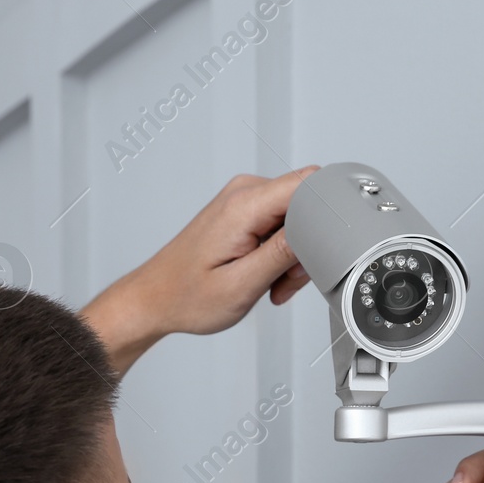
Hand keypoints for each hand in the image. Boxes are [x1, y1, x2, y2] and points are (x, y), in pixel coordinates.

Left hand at [81, 168, 318, 370]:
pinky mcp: (244, 212)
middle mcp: (244, 193)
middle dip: (307, 247)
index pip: (310, 183)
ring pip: (297, 219)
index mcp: (244, 205)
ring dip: (292, 256)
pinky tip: (264, 276)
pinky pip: (281, 225)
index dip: (327, 215)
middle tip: (285, 281)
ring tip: (269, 284)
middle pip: (307, 205)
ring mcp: (244, 201)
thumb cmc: (186, 296)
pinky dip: (280, 254)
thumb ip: (284, 253)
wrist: (156, 299)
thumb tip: (319, 229)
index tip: (321, 250)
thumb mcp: (243, 284)